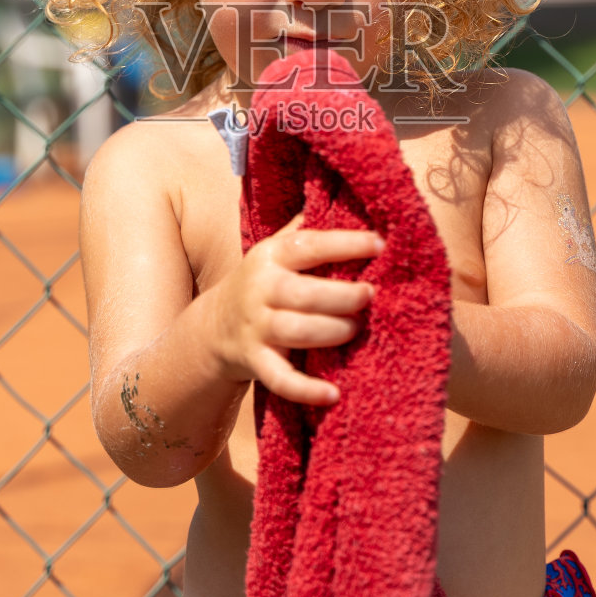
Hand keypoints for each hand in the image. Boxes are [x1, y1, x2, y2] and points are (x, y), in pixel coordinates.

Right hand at [209, 213, 381, 405]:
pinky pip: (281, 379)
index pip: (310, 245)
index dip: (346, 244)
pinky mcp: (256, 362)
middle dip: (344, 296)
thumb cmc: (263, 282)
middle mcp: (261, 289)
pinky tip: (334, 394)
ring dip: (334, 332)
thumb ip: (306, 230)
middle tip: (371, 296)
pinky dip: (307, 390)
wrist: (214, 327)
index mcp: (270, 256)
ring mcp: (257, 327)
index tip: (381, 244)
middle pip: (306, 293)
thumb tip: (352, 203)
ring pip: (297, 332)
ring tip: (357, 328)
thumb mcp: (275, 250)